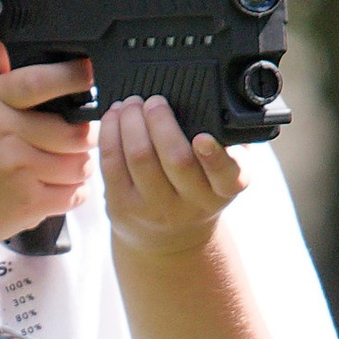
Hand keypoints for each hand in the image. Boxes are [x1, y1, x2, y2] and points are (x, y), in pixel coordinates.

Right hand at [0, 64, 97, 260]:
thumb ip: (16, 100)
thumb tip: (72, 90)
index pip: (41, 81)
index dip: (73, 76)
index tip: (88, 74)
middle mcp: (4, 132)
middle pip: (74, 131)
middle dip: (86, 136)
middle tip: (81, 139)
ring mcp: (18, 168)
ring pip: (79, 164)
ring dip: (81, 166)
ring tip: (67, 166)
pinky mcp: (28, 201)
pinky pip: (74, 193)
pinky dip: (75, 191)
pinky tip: (60, 187)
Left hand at [99, 97, 243, 249]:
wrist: (168, 238)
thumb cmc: (195, 187)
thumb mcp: (219, 172)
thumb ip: (224, 142)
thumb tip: (211, 100)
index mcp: (222, 190)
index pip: (227, 176)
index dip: (214, 156)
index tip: (202, 137)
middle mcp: (191, 205)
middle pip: (176, 159)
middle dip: (161, 121)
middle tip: (155, 101)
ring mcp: (155, 209)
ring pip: (140, 157)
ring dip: (132, 121)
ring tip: (132, 103)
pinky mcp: (122, 207)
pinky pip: (112, 163)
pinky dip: (110, 132)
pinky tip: (114, 117)